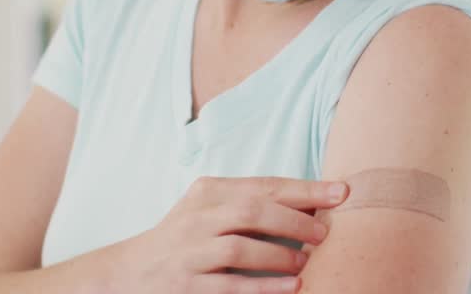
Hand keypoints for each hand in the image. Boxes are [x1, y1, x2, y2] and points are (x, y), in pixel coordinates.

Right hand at [116, 175, 348, 293]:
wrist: (130, 272)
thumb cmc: (185, 238)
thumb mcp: (210, 210)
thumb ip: (251, 203)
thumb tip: (313, 203)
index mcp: (208, 192)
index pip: (263, 186)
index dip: (305, 189)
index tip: (341, 193)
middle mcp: (197, 217)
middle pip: (253, 211)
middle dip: (295, 221)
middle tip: (326, 233)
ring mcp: (189, 252)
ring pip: (240, 247)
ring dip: (280, 255)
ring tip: (308, 261)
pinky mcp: (186, 285)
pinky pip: (230, 285)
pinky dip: (263, 286)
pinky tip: (291, 287)